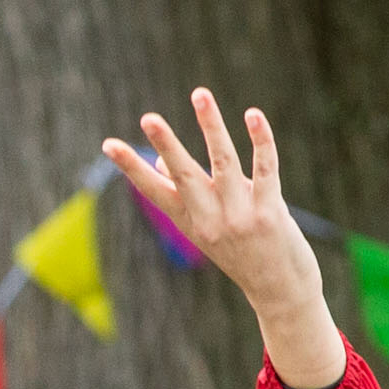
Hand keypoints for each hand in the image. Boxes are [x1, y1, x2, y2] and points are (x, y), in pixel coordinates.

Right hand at [101, 90, 345, 388]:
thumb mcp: (208, 229)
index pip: (154, 191)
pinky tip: (252, 115)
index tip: (109, 145)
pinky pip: (264, 169)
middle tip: (148, 118)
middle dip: (166, 144)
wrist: (279, 293)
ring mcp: (240, 217)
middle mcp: (210, 219)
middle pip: (184, 175)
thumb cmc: (243, 254)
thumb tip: (160, 164)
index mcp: (191, 221)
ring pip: (223, 162)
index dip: (131, 167)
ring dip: (211, 126)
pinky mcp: (270, 212)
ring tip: (200, 94)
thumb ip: (187, 195)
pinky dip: (260, 141)